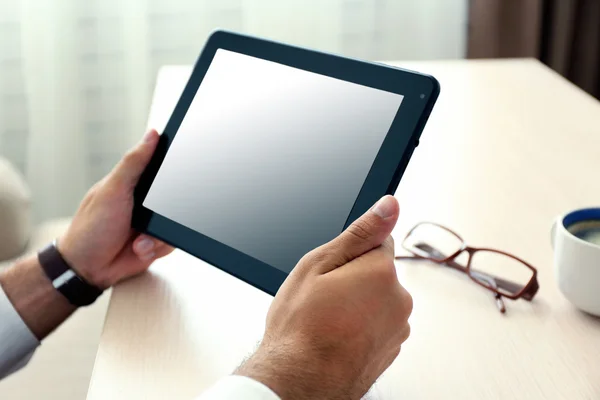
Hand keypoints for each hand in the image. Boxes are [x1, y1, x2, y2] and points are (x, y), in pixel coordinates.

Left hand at [58, 129, 173, 288]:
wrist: (87, 269)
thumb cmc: (90, 228)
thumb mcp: (113, 190)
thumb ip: (134, 163)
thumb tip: (153, 134)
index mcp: (133, 182)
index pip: (161, 166)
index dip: (174, 166)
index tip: (182, 170)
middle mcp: (144, 201)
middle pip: (175, 197)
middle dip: (168, 210)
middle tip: (149, 218)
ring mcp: (150, 222)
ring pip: (176, 222)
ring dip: (158, 235)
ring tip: (137, 240)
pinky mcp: (156, 242)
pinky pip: (172, 242)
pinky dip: (157, 248)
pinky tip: (139, 248)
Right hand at [236, 195, 411, 398]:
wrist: (300, 382)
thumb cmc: (301, 327)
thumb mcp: (319, 265)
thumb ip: (361, 232)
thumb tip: (391, 205)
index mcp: (382, 271)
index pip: (377, 241)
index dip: (349, 253)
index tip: (332, 271)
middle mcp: (399, 299)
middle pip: (378, 272)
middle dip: (355, 278)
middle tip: (324, 297)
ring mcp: (397, 327)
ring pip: (377, 299)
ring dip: (358, 304)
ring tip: (328, 320)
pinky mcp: (391, 348)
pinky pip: (377, 324)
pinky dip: (362, 326)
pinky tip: (337, 336)